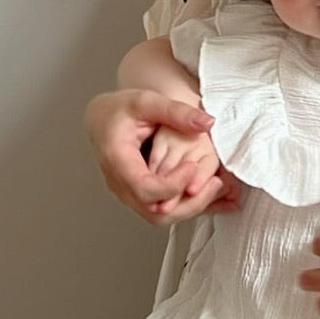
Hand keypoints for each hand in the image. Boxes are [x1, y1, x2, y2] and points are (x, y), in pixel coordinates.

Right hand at [84, 89, 236, 225]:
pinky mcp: (141, 196)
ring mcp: (130, 193)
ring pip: (161, 217)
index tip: (193, 166)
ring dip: (192, 206)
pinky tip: (212, 194)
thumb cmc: (120, 110)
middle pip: (155, 212)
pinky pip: (165, 210)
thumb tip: (207, 122)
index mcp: (118, 160)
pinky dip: (190, 204)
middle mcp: (121, 184)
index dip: (172, 185)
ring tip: (217, 186)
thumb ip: (176, 111)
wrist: (102, 118)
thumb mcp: (147, 101)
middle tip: (215, 182)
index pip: (144, 189)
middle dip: (190, 202)